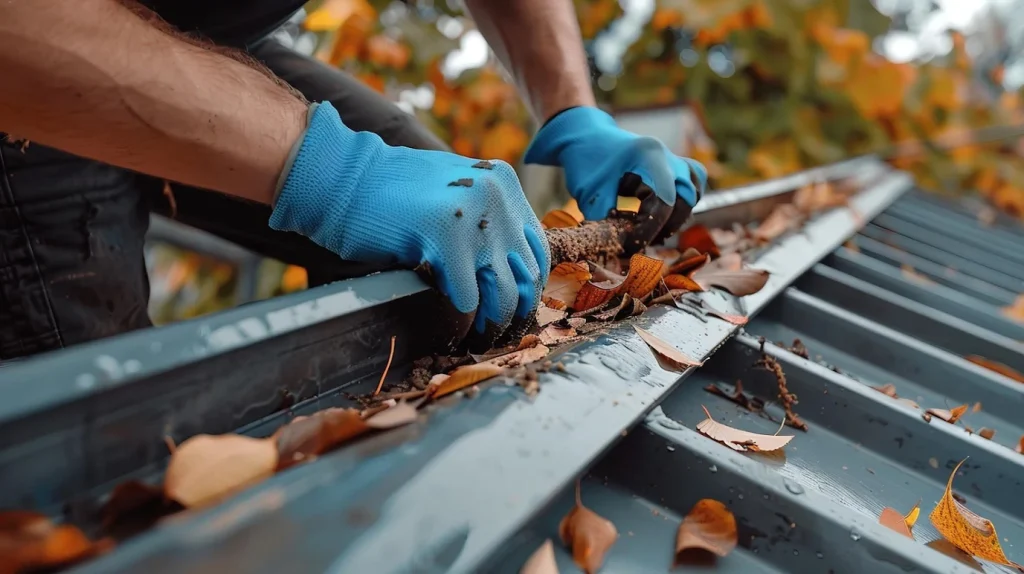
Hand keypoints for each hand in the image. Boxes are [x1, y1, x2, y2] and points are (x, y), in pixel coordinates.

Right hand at [270, 102, 548, 342]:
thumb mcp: (455, 194)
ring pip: (504, 291)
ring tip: (481, 336)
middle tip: (501, 333)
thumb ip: (486, 221)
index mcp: (504, 183)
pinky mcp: (445, 238)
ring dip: (494, 322)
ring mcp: (474, 217)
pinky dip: (461, 314)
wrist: (344, 177)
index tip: (514, 308)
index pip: (536, 248)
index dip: (528, 285)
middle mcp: (497, 196)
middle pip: (527, 274)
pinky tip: (451, 319)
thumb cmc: (391, 195)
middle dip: (516, 311)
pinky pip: (467, 296)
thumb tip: (509, 273)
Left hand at [524, 106, 706, 232]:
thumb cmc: (586, 162)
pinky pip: (693, 182)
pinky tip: (663, 215)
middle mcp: (666, 155)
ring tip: (654, 228)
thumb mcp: (590, 193)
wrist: (585, 135)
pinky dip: (684, 201)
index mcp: (648, 155)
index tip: (631, 245)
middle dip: (668, 224)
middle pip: (685, 198)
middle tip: (642, 240)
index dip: (651, 229)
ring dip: (679, 213)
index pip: (664, 201)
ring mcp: (672, 158)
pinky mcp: (672, 164)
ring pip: (694, 189)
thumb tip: (619, 250)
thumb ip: (605, 222)